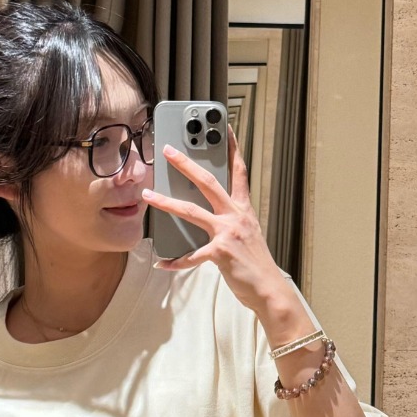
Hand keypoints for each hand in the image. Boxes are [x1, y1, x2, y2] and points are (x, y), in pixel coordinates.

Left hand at [140, 124, 285, 313]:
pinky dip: (175, 260)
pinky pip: (191, 256)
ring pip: (191, 211)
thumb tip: (210, 211)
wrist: (269, 289)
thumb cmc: (256, 262)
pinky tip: (161, 262)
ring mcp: (227, 233)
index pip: (239, 171)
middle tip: (169, 151)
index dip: (232, 148)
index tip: (226, 128)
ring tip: (148, 196)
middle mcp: (236, 216)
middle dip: (186, 165)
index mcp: (243, 208)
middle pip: (207, 182)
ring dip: (166, 203)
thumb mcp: (247, 232)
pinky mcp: (219, 253)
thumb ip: (231, 218)